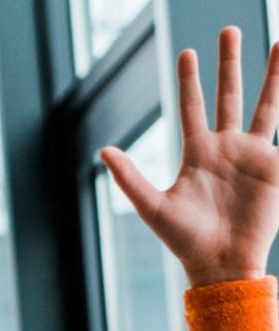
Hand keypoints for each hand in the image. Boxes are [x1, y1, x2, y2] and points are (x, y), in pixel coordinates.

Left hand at [101, 28, 278, 285]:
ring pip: (265, 103)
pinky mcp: (274, 165)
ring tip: (278, 40)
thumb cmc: (184, 241)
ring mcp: (252, 154)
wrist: (221, 264)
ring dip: (272, 74)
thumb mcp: (153, 208)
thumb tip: (103, 151)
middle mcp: (225, 148)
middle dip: (229, 63)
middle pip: (228, 95)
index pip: (192, 107)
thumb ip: (130, 178)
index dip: (190, 81)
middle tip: (227, 30)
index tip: (187, 52)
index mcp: (197, 154)